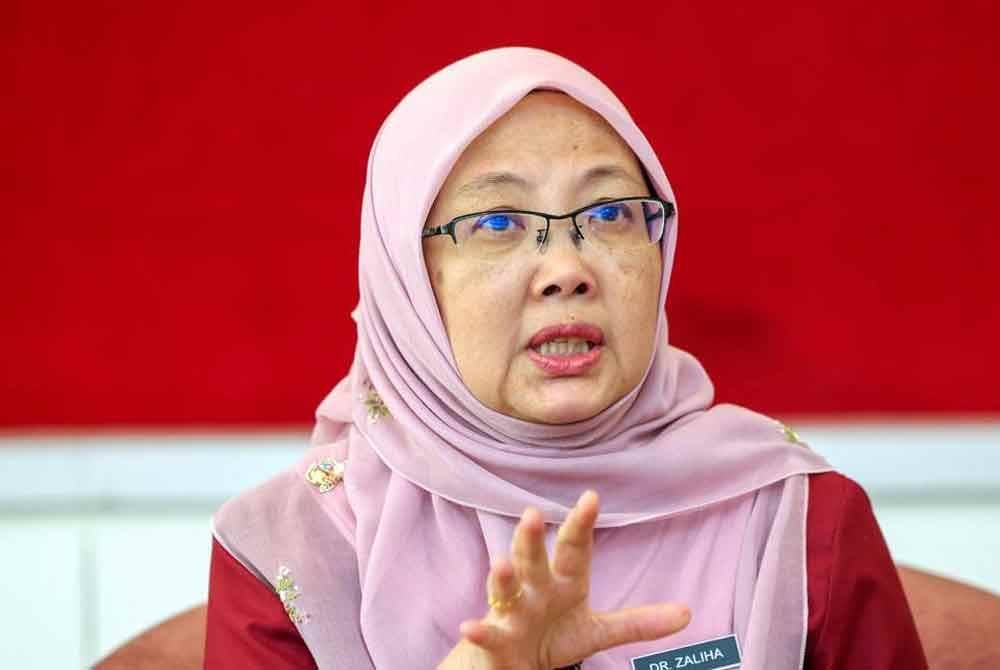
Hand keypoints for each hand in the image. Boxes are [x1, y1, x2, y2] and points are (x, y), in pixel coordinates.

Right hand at [438, 490, 689, 669]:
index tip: (591, 497)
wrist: (511, 662)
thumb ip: (639, 621)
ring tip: (501, 562)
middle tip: (530, 514)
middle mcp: (534, 589)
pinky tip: (469, 624)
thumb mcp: (599, 631)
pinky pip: (486, 633)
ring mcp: (512, 612)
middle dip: (530, 539)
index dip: (581, 523)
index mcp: (563, 581)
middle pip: (533, 560)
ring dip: (502, 577)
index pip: (573, 547)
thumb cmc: (554, 635)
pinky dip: (478, 629)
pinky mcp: (495, 639)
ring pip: (505, 590)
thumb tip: (688, 613)